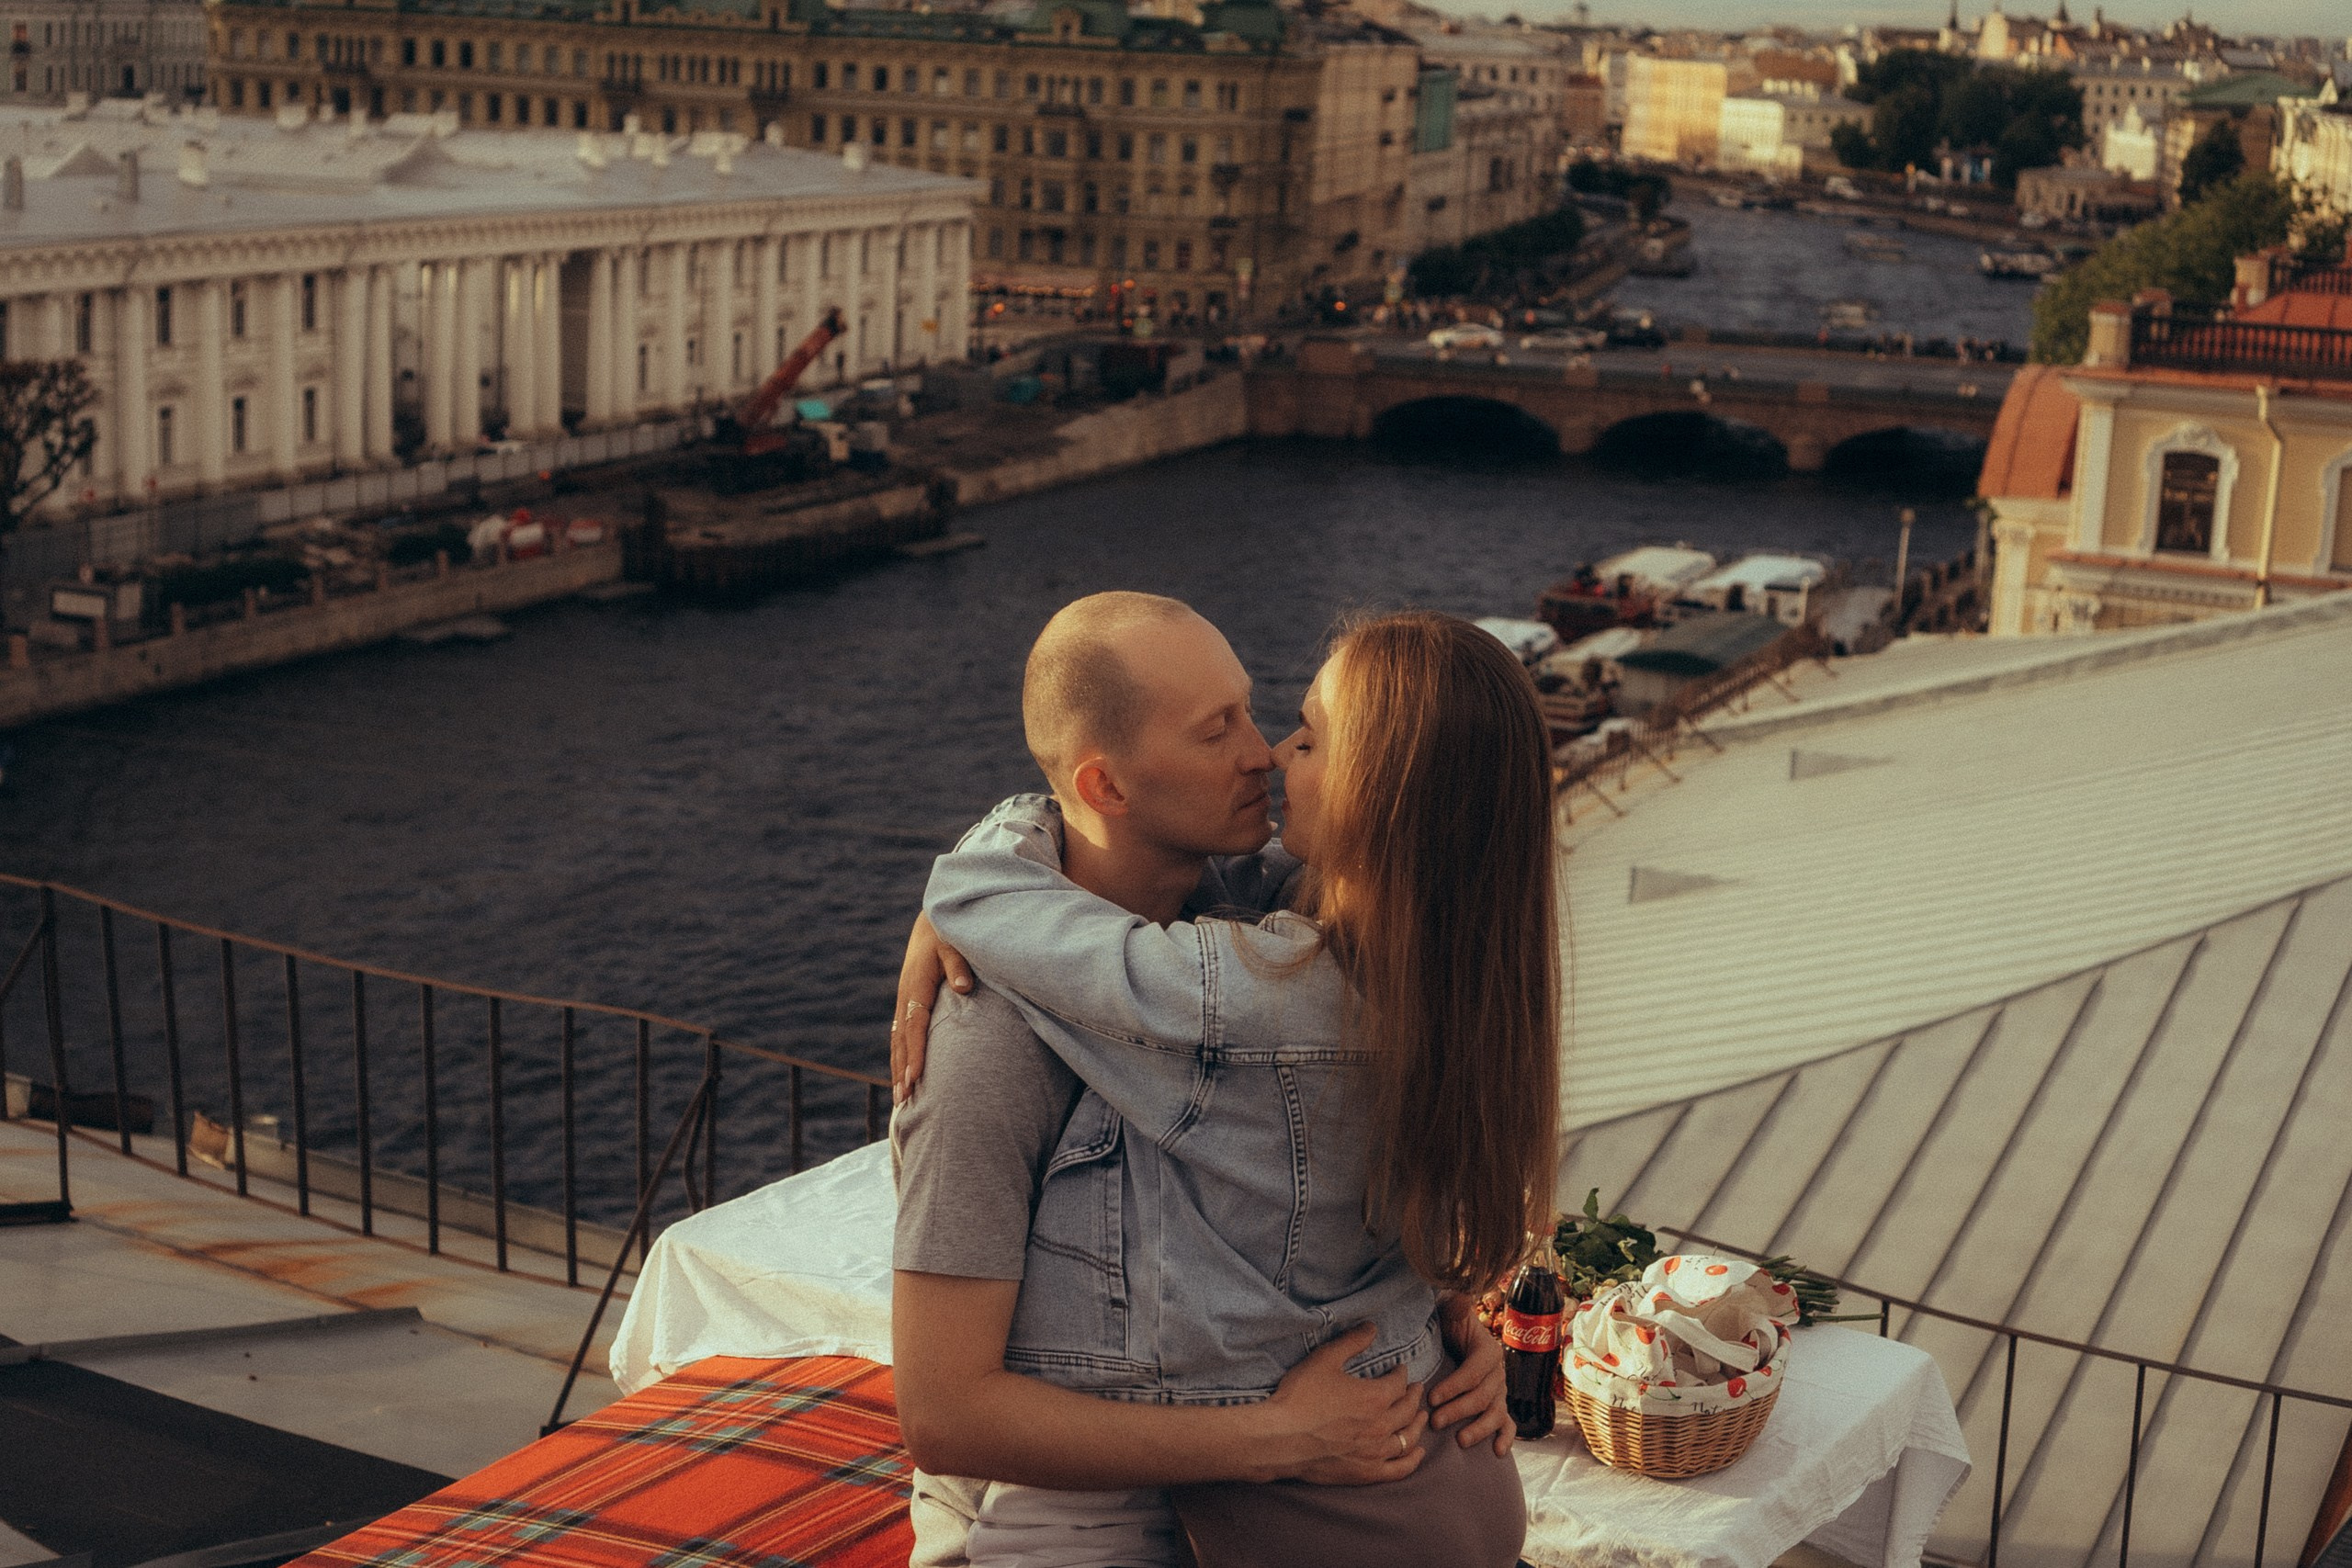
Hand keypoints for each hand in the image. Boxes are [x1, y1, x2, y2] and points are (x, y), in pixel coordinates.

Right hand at [892, 914, 972, 1103]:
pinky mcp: (908, 1003)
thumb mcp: (954, 943)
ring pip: (897, 1040)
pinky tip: (904, 1076)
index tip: (916, 1076)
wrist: (933, 923)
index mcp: (916, 984)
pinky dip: (901, 1057)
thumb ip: (959, 964)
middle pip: (901, 1039)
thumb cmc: (948, 933)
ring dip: (898, 1069)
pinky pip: (901, 1035)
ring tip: (900, 1099)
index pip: (914, 1024)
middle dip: (901, 1070)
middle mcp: (906, 996)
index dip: (915, 1051)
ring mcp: (904, 1001)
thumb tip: (964, 987)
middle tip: (903, 1100)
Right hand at [1260, 1324, 1427, 1486]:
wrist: (1280, 1439)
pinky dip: (1412, 1460)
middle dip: (1414, 1396)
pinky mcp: (1366, 1473)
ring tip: (1421, 1416)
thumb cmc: (1300, 1397)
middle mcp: (1381, 1426)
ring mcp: (1375, 1452)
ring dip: (1417, 1424)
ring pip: (1408, 1438)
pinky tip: (1418, 1452)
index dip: (1402, 1374)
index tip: (1400, 1369)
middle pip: (1408, 1410)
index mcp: (1375, 1397)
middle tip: (1416, 1389)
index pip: (1399, 1383)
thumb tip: (1372, 1327)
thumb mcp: (1325, 1359)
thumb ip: (1352, 1341)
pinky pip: (1399, 1469)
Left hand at [1432, 1293, 1513, 1457]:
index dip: (1454, 1386)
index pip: (1473, 1372)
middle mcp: (1498, 1372)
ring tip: (1460, 1441)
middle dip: (1459, 1410)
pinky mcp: (1499, 1405)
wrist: (1454, 1337)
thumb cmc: (1448, 1326)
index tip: (1431, 1397)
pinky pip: (1508, 1423)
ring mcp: (1500, 1391)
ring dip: (1479, 1428)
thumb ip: (1455, 1305)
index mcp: (1488, 1350)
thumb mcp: (1450, 1312)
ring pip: (1495, 1413)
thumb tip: (1458, 1298)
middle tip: (1435, 1422)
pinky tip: (1499, 1452)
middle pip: (1483, 1396)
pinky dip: (1505, 1437)